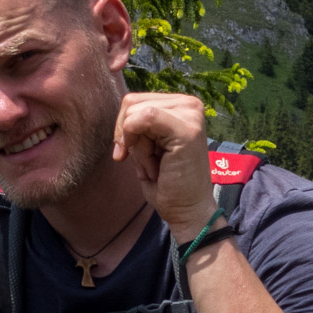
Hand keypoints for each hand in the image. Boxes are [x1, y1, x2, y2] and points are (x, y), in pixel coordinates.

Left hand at [111, 92, 214, 242]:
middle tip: (150, 163)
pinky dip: (140, 148)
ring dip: (138, 147)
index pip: (134, 101)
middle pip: (132, 103)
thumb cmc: (167, 183)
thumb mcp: (146, 146)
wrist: (188, 211)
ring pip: (135, 113)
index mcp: (180, 106)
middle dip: (129, 138)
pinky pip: (142, 119)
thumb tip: (121, 116)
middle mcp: (189, 104)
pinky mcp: (187, 130)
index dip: (123, 130)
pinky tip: (156, 166)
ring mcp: (191, 115)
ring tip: (157, 165)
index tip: (130, 155)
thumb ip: (137, 125)